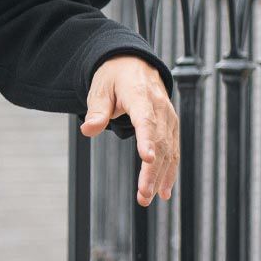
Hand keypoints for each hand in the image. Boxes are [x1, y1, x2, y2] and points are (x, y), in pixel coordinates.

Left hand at [80, 55, 178, 205]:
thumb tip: (87, 129)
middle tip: (143, 195)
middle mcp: (159, 107)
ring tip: (149, 197)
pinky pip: (173, 149)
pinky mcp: (170, 125)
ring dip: (161, 175)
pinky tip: (164, 190)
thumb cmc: (114, 77)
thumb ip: (96, 111)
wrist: (133, 63)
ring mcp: (168, 117)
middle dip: (152, 171)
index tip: (147, 159)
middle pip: (158, 141)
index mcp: (140, 96)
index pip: (145, 121)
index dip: (147, 141)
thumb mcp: (99, 89)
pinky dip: (170, 170)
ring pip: (169, 149)